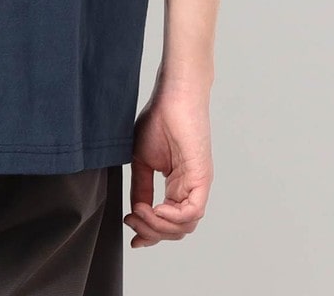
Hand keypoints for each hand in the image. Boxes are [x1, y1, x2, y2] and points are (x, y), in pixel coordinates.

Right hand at [124, 88, 212, 246]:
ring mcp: (198, 185)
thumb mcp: (142, 160)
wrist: (171, 96)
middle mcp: (190, 189)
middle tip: (131, 220)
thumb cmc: (159, 119)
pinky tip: (153, 209)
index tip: (132, 237)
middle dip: (150, 232)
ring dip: (158, 226)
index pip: (169, 223)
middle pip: (177, 231)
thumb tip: (136, 212)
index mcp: (178, 186)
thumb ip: (141, 188)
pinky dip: (171, 217)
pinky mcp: (202, 179)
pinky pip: (192, 212)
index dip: (150, 235)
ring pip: (184, 226)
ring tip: (139, 212)